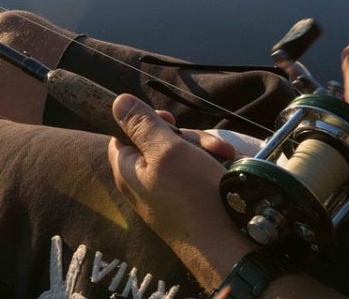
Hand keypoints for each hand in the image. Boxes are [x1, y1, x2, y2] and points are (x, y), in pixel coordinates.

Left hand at [106, 94, 252, 289]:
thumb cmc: (195, 197)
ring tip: (226, 157)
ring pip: (182, 158)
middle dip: (187, 137)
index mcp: (127, 170)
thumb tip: (117, 102)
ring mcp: (166, 196)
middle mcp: (143, 184)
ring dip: (205, 151)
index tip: (170, 120)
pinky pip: (196, 177)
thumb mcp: (166, 151)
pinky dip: (212, 168)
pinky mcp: (189, 205)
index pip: (123, 135)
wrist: (231, 247)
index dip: (144, 121)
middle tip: (210, 145)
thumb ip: (141, 125)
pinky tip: (228, 171)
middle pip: (158, 143)